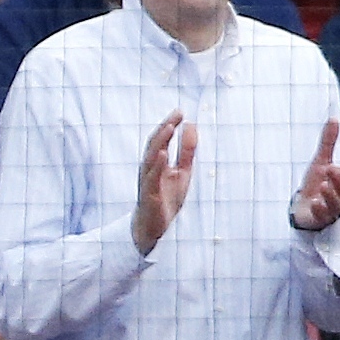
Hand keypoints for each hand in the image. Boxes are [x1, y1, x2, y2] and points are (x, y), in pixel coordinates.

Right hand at [134, 111, 194, 255]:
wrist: (154, 229)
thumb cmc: (166, 199)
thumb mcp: (183, 172)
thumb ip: (187, 151)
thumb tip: (192, 126)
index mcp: (157, 163)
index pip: (161, 140)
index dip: (169, 125)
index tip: (180, 111)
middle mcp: (149, 170)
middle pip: (154, 144)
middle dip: (165, 128)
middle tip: (176, 113)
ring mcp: (148, 182)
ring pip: (150, 158)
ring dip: (159, 142)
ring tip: (169, 127)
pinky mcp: (149, 196)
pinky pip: (151, 178)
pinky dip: (157, 165)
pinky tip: (163, 154)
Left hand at [293, 118, 339, 232]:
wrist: (302, 206)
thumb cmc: (316, 184)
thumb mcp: (321, 161)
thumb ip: (328, 143)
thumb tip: (333, 119)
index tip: (338, 166)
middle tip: (332, 169)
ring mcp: (333, 209)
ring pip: (336, 204)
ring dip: (331, 195)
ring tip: (324, 186)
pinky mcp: (320, 219)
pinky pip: (322, 216)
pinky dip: (320, 210)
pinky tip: (315, 203)